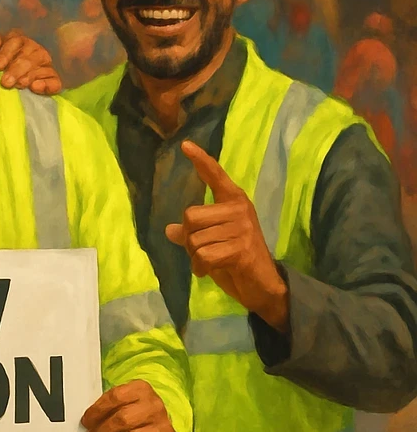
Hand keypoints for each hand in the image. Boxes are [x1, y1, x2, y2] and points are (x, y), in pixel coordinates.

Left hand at [0, 29, 62, 94]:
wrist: (19, 87)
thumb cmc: (4, 67)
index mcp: (20, 42)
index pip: (15, 41)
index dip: (7, 53)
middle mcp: (35, 50)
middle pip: (28, 57)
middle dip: (16, 69)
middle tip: (6, 82)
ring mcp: (46, 65)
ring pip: (41, 68)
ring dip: (29, 76)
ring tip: (20, 85)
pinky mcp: (53, 80)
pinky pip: (54, 81)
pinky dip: (46, 85)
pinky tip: (36, 88)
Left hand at [82, 380, 176, 431]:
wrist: (160, 428)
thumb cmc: (133, 415)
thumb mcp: (121, 403)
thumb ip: (106, 408)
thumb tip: (86, 423)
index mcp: (142, 390)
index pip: (116, 396)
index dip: (97, 410)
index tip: (86, 422)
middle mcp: (156, 408)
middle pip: (124, 419)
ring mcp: (164, 430)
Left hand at [165, 141, 288, 331]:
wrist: (262, 286)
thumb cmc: (235, 262)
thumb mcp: (210, 244)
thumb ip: (192, 234)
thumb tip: (169, 230)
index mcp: (233, 201)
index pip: (215, 176)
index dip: (200, 160)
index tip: (184, 144)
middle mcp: (239, 209)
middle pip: (190, 217)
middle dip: (189, 239)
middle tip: (204, 251)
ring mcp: (242, 227)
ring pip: (194, 240)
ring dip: (195, 257)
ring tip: (212, 262)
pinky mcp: (241, 248)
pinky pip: (203, 256)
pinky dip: (201, 268)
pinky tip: (212, 270)